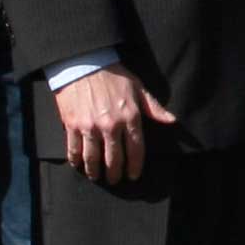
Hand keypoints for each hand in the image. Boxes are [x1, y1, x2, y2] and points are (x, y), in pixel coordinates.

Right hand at [54, 64, 176, 185]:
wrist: (84, 63)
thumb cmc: (114, 75)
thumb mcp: (138, 88)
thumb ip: (154, 107)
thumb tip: (172, 120)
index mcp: (130, 117)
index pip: (136, 150)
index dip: (135, 166)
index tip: (133, 175)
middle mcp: (111, 125)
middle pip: (114, 159)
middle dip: (115, 174)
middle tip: (115, 180)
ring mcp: (90, 127)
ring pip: (93, 159)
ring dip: (95, 172)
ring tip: (98, 177)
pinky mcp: (72, 125)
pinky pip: (74, 150)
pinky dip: (76, 161)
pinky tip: (79, 165)